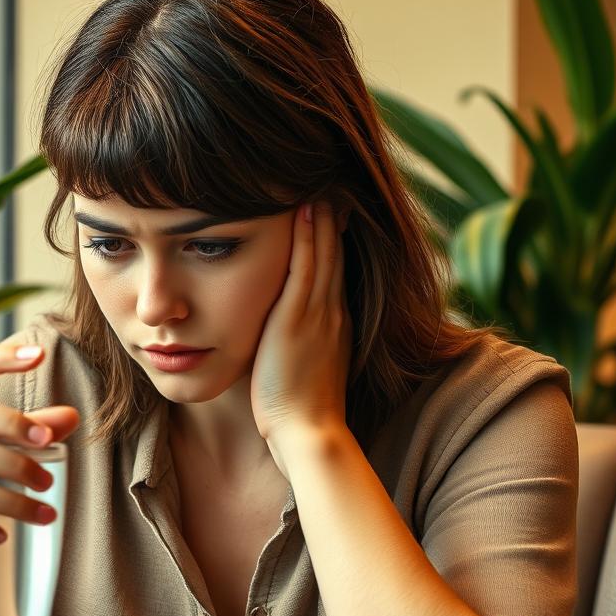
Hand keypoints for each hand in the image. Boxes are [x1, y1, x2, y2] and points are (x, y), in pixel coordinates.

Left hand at [250, 201, 351, 475]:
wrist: (308, 435)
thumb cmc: (298, 415)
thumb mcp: (302, 373)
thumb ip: (297, 351)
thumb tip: (280, 343)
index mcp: (333, 326)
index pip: (333, 273)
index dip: (331, 242)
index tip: (328, 212)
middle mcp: (332, 314)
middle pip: (335, 254)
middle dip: (333, 219)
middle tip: (331, 182)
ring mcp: (318, 315)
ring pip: (324, 254)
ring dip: (321, 216)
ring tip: (318, 180)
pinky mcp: (299, 320)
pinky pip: (307, 268)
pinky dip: (307, 237)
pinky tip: (302, 209)